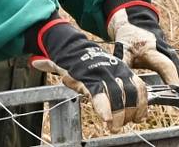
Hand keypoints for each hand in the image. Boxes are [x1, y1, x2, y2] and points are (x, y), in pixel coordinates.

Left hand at [30, 19, 147, 131]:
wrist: (88, 50)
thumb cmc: (74, 63)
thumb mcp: (62, 65)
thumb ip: (50, 65)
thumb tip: (35, 62)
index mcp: (91, 73)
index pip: (100, 91)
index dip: (104, 106)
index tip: (106, 120)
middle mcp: (108, 72)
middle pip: (118, 95)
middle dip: (119, 115)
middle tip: (113, 128)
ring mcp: (120, 73)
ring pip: (133, 92)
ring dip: (133, 110)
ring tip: (126, 123)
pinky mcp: (129, 76)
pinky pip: (141, 88)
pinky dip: (143, 103)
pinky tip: (140, 116)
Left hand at [107, 1, 178, 106]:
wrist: (135, 23)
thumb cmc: (128, 39)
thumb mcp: (121, 51)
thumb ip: (123, 66)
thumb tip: (121, 83)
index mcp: (151, 50)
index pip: (165, 66)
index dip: (172, 78)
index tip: (177, 91)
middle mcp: (165, 51)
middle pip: (178, 69)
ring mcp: (171, 53)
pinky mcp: (173, 56)